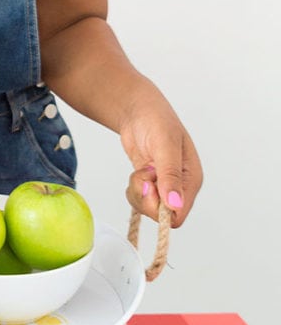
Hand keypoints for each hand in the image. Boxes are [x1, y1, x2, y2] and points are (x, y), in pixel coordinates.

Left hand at [120, 89, 202, 227]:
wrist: (137, 109)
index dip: (160, 208)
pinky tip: (138, 172)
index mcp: (191, 179)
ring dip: (138, 191)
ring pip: (149, 209)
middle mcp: (180, 187)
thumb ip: (170, 176)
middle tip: (143, 173)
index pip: (179, 214)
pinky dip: (133, 190)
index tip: (149, 185)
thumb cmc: (156, 120)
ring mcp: (165, 186)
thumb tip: (175, 205)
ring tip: (142, 169)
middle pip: (161, 215)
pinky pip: (140, 200)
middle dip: (146, 197)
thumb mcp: (164, 145)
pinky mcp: (151, 184)